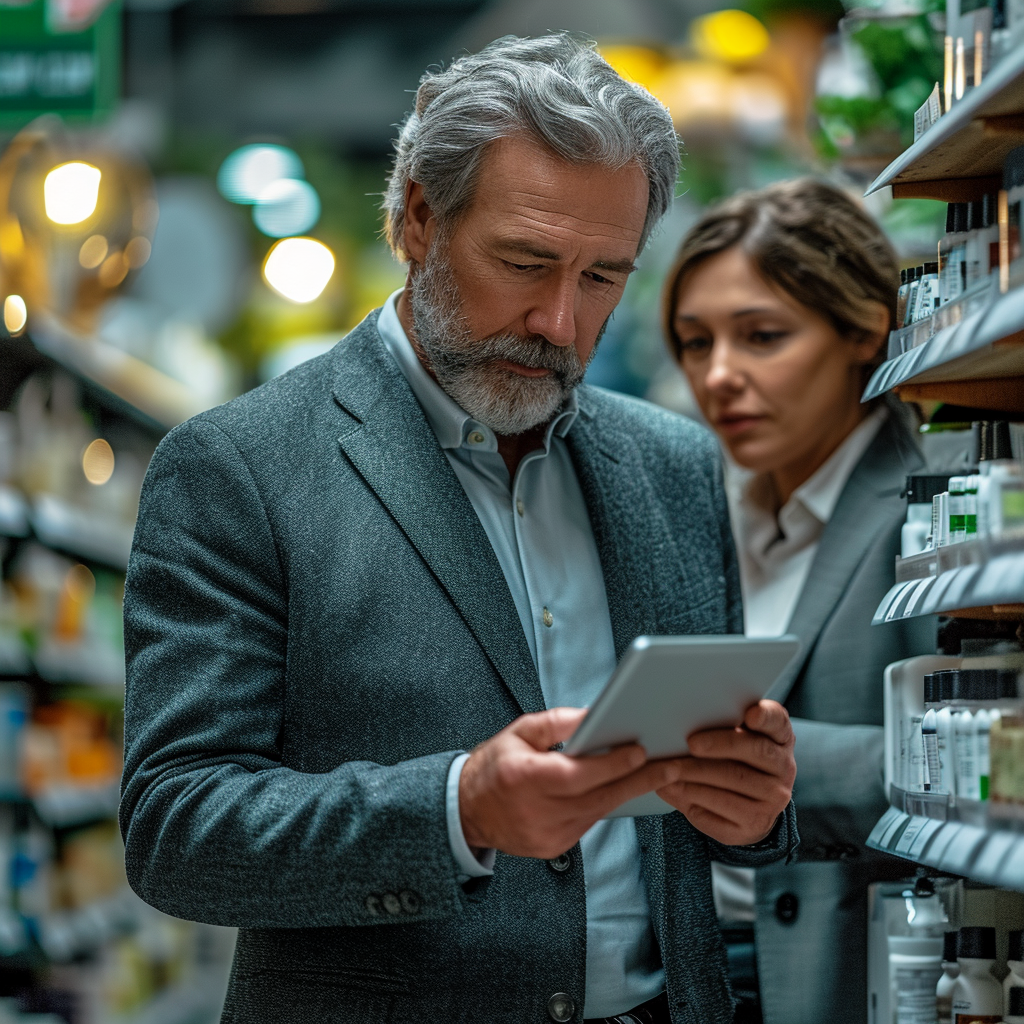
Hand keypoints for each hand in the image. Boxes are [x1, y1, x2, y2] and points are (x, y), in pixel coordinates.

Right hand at [459, 707, 685, 858]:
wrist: (466, 810)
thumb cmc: (493, 766)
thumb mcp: (519, 732)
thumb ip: (557, 723)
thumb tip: (594, 715)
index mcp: (524, 778)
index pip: (578, 774)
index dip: (612, 764)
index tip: (640, 751)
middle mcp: (536, 811)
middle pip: (598, 797)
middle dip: (638, 780)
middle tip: (670, 767)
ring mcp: (546, 835)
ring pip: (599, 812)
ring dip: (627, 792)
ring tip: (655, 774)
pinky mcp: (554, 848)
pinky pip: (590, 823)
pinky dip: (605, 805)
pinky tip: (621, 789)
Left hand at [656, 699, 794, 846]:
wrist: (748, 808)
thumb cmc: (734, 760)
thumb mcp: (736, 739)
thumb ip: (722, 724)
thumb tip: (679, 719)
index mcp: (779, 738)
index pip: (778, 721)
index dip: (766, 716)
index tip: (751, 713)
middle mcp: (783, 768)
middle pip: (755, 750)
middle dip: (719, 744)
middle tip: (691, 744)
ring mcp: (772, 800)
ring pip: (734, 781)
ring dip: (695, 774)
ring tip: (667, 769)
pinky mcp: (753, 825)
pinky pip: (720, 810)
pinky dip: (690, 798)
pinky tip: (670, 789)